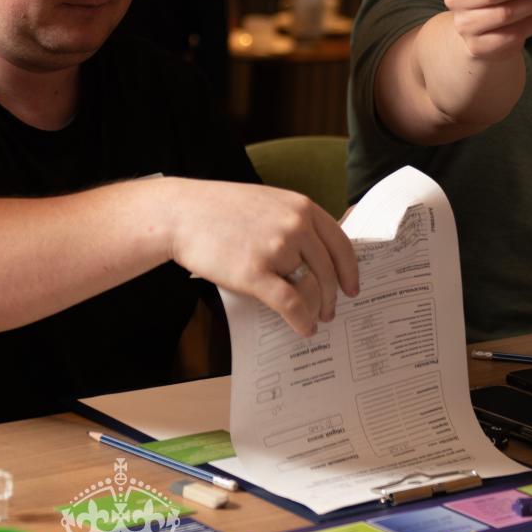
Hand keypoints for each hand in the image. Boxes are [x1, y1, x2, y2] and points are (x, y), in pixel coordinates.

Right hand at [163, 179, 360, 336]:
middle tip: (331, 311)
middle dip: (332, 296)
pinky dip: (301, 320)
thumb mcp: (266, 204)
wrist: (180, 213)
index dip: (349, 270)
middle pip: (327, 270)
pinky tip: (303, 328)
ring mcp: (276, 249)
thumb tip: (313, 258)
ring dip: (317, 309)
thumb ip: (292, 223)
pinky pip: (290, 303)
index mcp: (300, 206)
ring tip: (315, 320)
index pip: (340, 243)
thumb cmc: (217, 210)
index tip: (352, 287)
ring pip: (311, 288)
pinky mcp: (255, 272)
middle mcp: (294, 225)